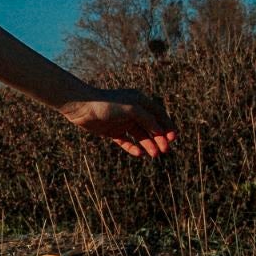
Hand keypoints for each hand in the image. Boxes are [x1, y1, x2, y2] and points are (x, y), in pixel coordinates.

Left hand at [61, 88, 175, 158]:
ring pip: (140, 135)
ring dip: (149, 144)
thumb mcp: (131, 109)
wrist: (82, 106)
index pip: (158, 115)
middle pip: (151, 127)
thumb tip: (160, 131)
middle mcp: (133, 111)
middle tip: (164, 150)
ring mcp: (123, 122)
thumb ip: (147, 119)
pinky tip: (139, 153)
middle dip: (159, 138)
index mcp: (140, 101)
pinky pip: (126, 141)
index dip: (167, 126)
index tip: (173, 138)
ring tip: (154, 154)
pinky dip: (133, 147)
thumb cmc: (107, 104)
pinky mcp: (113, 131)